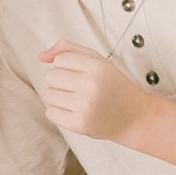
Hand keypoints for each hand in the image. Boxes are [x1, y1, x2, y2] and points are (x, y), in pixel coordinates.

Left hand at [38, 42, 155, 144]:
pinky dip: (58, 112)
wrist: (134, 117)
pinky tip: (74, 110)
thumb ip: (68, 50)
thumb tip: (41, 56)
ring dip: (58, 97)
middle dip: (60, 82)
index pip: (59, 59)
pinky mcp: (80, 124)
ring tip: (77, 99)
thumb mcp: (97, 61)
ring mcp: (84, 106)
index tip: (80, 74)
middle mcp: (90, 85)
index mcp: (96, 66)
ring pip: (48, 95)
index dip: (67, 67)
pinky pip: (50, 113)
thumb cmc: (115, 88)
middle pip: (50, 77)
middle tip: (78, 88)